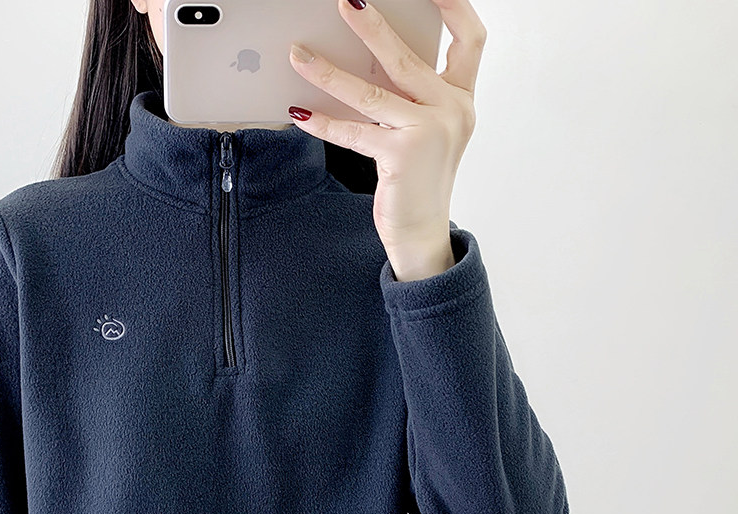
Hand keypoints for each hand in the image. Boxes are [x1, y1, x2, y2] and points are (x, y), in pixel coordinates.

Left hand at [288, 0, 485, 255]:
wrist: (423, 233)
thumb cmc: (419, 181)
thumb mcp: (426, 132)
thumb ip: (410, 97)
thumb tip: (366, 59)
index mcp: (461, 99)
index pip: (470, 39)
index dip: (454, 4)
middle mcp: (451, 111)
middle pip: (407, 57)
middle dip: (373, 27)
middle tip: (345, 3)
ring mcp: (429, 132)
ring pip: (371, 92)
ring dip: (329, 72)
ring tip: (299, 55)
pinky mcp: (402, 155)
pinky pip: (353, 131)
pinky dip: (323, 122)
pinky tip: (300, 111)